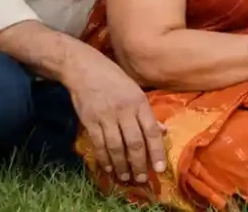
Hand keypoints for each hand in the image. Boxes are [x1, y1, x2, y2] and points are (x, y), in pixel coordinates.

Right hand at [63, 46, 166, 183]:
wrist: (85, 68)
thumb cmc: (114, 79)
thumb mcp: (136, 91)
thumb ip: (147, 113)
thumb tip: (162, 131)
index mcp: (140, 102)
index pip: (151, 131)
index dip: (156, 152)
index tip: (160, 168)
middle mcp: (125, 111)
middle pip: (134, 143)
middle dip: (139, 164)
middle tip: (142, 179)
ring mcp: (106, 116)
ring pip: (116, 147)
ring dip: (122, 165)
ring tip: (126, 177)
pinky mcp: (90, 121)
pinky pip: (99, 144)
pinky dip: (104, 159)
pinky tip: (109, 168)